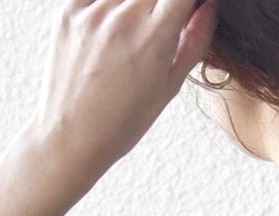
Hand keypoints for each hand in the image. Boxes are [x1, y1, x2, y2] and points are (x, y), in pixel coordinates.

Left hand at [25, 0, 217, 199]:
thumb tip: (209, 6)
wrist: (71, 138)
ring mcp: (93, 12)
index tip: (189, 8)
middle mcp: (123, 18)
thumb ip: (194, 42)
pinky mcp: (68, 11)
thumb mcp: (169, 88)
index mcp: (154, 38)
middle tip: (157, 28)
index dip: (189, 0)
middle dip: (162, 4)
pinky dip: (108, 5)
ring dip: (134, 6)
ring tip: (129, 38)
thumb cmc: (123, 122)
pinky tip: (108, 29)